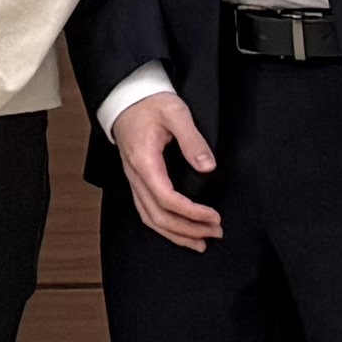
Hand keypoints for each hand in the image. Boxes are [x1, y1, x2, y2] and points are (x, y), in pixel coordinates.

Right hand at [114, 87, 222, 249]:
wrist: (126, 99)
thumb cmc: (148, 104)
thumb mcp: (175, 113)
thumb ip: (192, 139)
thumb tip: (207, 165)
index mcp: (144, 162)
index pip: (167, 199)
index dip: (192, 213)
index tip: (214, 217)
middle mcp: (136, 176)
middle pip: (157, 216)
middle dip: (188, 229)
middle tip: (215, 232)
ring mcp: (134, 180)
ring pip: (149, 218)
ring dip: (175, 234)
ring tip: (200, 242)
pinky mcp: (138, 180)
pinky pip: (147, 211)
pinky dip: (164, 227)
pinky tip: (179, 231)